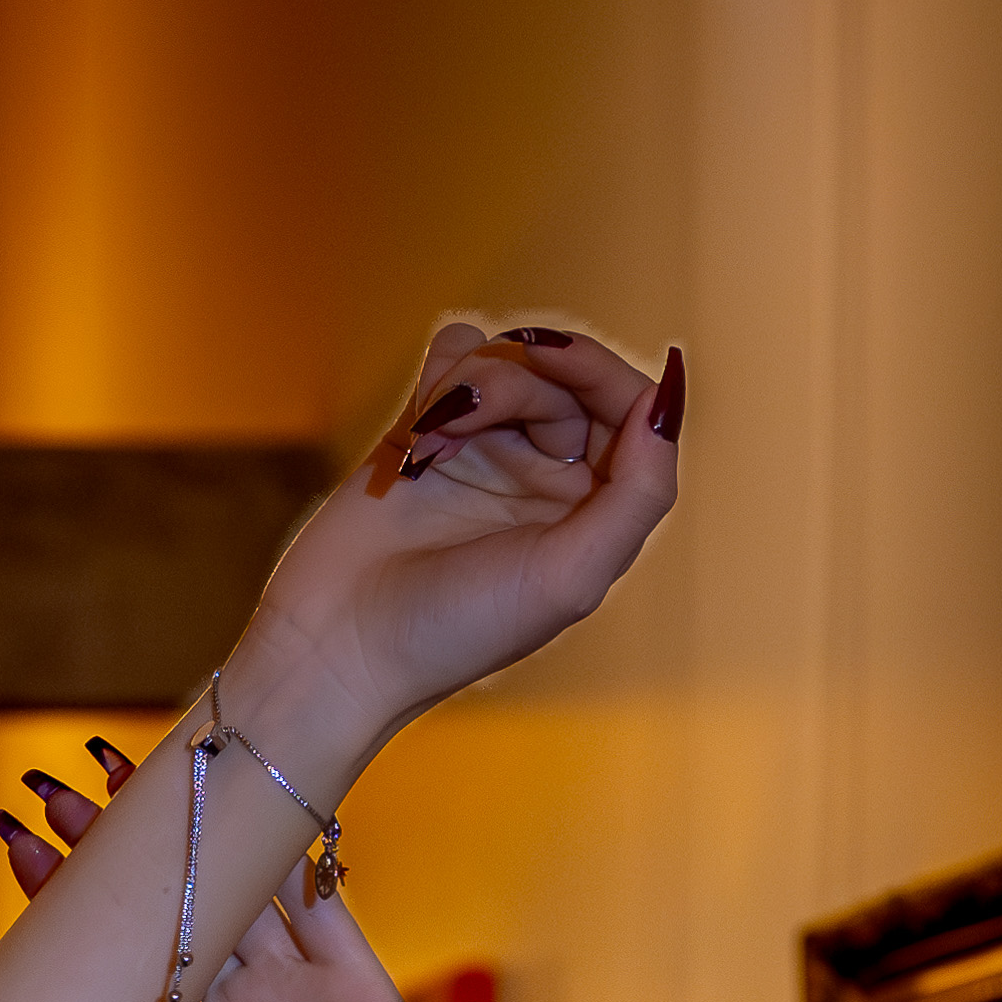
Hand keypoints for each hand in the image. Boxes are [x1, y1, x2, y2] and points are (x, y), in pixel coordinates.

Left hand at [0, 766, 469, 1001]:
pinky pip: (319, 900)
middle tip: (56, 786)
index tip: (20, 847)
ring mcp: (298, 991)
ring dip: (192, 831)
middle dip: (118, 847)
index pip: (122, 956)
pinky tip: (248, 793)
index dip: (74, 901)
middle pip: (173, 906)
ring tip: (128, 772)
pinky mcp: (354, 982)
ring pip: (238, 887)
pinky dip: (287, 848)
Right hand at [238, 315, 680, 786]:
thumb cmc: (456, 630)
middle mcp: (544, 477)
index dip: (599, 372)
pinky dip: (440, 372)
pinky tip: (417, 425)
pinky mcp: (424, 431)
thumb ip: (640, 493)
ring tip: (431, 440)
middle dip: (521, 382)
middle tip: (469, 410)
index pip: (628, 408)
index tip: (555, 361)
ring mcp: (484, 451)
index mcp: (590, 513)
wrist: (337, 645)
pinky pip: (455, 355)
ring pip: (507, 360)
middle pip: (564, 378)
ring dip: (472, 384)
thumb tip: (664, 400)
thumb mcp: (571, 577)